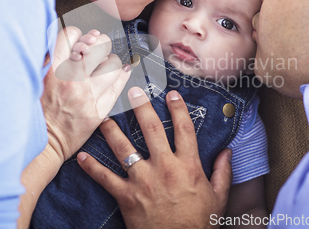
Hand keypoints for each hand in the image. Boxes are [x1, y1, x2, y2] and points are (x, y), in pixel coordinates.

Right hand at [41, 26, 130, 162]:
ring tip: (106, 65)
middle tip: (98, 50)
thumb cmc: (38, 110)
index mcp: (51, 68)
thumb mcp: (35, 78)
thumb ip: (50, 58)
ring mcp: (87, 94)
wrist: (44, 142)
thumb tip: (73, 41)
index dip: (78, 35)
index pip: (71, 34)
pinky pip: (119, 84)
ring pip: (112, 62)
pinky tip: (120, 72)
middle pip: (97, 44)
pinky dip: (121, 74)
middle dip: (99, 43)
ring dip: (110, 61)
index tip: (80, 41)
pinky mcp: (99, 109)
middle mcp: (71, 78)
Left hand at [78, 87, 232, 228]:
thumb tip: (227, 151)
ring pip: (124, 148)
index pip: (184, 129)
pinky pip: (106, 178)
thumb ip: (223, 172)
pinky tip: (81, 156)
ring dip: (112, 131)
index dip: (178, 109)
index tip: (172, 94)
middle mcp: (164, 167)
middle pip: (152, 130)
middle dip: (141, 108)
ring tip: (104, 117)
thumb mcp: (218, 197)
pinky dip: (92, 167)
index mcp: (188, 165)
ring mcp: (143, 180)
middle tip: (133, 92)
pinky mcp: (126, 196)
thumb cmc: (199, 223)